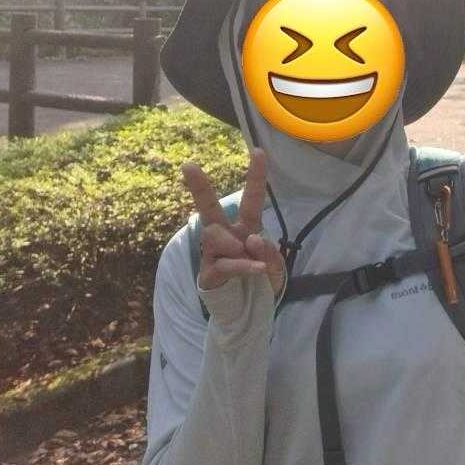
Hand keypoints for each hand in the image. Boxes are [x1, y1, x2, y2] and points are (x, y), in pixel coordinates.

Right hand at [183, 148, 284, 297]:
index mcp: (246, 227)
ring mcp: (213, 253)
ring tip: (249, 258)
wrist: (248, 313)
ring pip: (215, 235)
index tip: (258, 151)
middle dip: (199, 186)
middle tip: (188, 165)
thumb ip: (268, 252)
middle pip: (209, 208)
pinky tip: (256, 268)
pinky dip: (243, 265)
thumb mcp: (275, 266)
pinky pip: (223, 262)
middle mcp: (226, 235)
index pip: (251, 199)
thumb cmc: (261, 282)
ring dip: (235, 245)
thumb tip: (252, 240)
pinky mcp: (208, 273)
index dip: (256, 176)